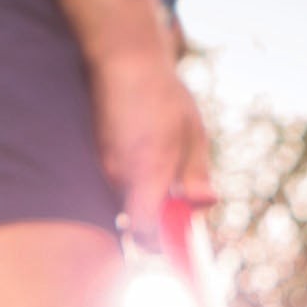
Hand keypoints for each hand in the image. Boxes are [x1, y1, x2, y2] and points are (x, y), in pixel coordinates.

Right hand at [89, 41, 212, 248]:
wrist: (123, 59)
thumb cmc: (164, 95)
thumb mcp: (192, 133)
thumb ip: (196, 174)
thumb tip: (205, 205)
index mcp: (146, 172)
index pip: (145, 233)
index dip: (164, 247)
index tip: (186, 245)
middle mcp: (120, 177)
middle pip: (139, 226)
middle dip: (163, 228)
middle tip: (187, 213)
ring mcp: (106, 169)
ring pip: (131, 207)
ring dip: (153, 206)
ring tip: (174, 178)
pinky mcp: (101, 159)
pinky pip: (123, 189)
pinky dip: (141, 189)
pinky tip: (155, 162)